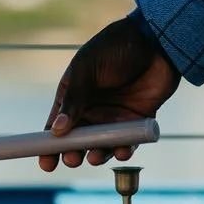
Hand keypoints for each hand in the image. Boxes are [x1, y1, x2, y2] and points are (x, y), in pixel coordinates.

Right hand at [40, 16, 180, 171]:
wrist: (156, 40)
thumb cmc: (115, 48)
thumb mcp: (86, 70)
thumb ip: (73, 100)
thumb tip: (57, 130)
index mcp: (73, 96)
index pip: (56, 126)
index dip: (49, 146)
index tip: (46, 164)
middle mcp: (91, 110)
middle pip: (77, 142)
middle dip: (72, 154)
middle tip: (72, 159)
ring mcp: (114, 117)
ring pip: (101, 146)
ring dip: (97, 155)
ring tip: (94, 157)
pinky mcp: (136, 121)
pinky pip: (127, 143)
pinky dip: (123, 151)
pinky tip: (121, 151)